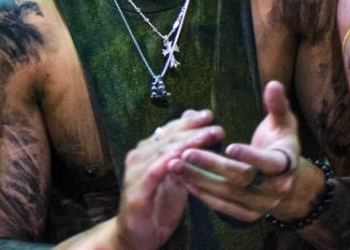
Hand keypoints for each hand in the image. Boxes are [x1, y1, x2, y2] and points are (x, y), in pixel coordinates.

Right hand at [115, 109, 223, 248]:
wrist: (137, 234)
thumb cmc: (157, 206)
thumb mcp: (176, 180)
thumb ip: (184, 159)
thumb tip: (197, 134)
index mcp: (148, 152)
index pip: (168, 131)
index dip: (188, 121)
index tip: (209, 115)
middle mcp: (139, 157)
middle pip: (167, 137)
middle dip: (191, 128)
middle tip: (213, 123)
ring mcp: (136, 172)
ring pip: (162, 150)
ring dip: (186, 142)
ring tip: (206, 136)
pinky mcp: (137, 190)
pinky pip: (155, 171)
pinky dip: (168, 161)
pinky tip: (183, 156)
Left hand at [170, 80, 314, 222]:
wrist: (291, 181)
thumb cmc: (281, 144)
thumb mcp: (283, 124)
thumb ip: (277, 105)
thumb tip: (273, 83)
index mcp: (285, 164)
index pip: (269, 162)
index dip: (250, 155)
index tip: (228, 146)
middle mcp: (275, 188)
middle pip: (242, 178)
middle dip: (212, 166)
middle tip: (185, 153)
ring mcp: (262, 204)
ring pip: (228, 194)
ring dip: (200, 180)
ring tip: (174, 165)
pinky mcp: (249, 213)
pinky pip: (225, 207)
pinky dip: (204, 195)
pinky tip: (184, 181)